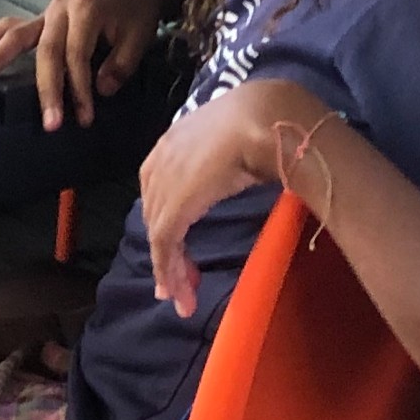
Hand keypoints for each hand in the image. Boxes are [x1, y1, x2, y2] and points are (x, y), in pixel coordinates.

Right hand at [0, 0, 174, 130]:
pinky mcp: (43, 17)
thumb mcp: (139, 38)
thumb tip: (100, 91)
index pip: (77, 56)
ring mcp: (48, 11)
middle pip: (46, 52)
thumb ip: (120, 65)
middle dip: (46, 88)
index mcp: (86, 10)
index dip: (79, 88)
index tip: (84, 116)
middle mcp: (60, 8)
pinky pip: (15, 27)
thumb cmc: (138, 13)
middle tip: (48, 122)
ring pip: (19, 35)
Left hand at [140, 76, 313, 319]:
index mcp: (172, 141)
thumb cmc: (261, 124)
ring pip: (159, 235)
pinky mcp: (173, 207)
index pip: (161, 188)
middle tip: (181, 285)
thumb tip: (245, 164)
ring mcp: (164, 184)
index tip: (178, 248)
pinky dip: (169, 271)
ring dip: (171, 271)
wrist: (263, 118)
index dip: (168, 221)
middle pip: (156, 214)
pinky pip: (165, 244)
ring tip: (183, 300)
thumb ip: (227, 157)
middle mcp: (160, 161)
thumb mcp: (236, 141)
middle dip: (167, 252)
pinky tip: (178, 291)